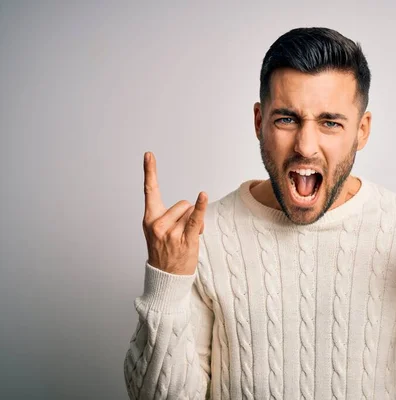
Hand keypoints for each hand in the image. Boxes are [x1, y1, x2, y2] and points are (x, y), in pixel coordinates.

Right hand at [142, 151, 207, 274]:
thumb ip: (169, 215)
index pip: (150, 191)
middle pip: (182, 203)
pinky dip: (201, 207)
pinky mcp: (185, 239)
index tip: (149, 155)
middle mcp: (158, 224)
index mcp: (149, 219)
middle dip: (187, 215)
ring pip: (191, 212)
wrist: (166, 278)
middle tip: (181, 234)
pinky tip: (203, 195)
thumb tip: (194, 205)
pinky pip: (195, 219)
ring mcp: (170, 233)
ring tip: (187, 240)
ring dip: (195, 223)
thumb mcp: (158, 232)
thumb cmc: (165, 252)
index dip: (150, 172)